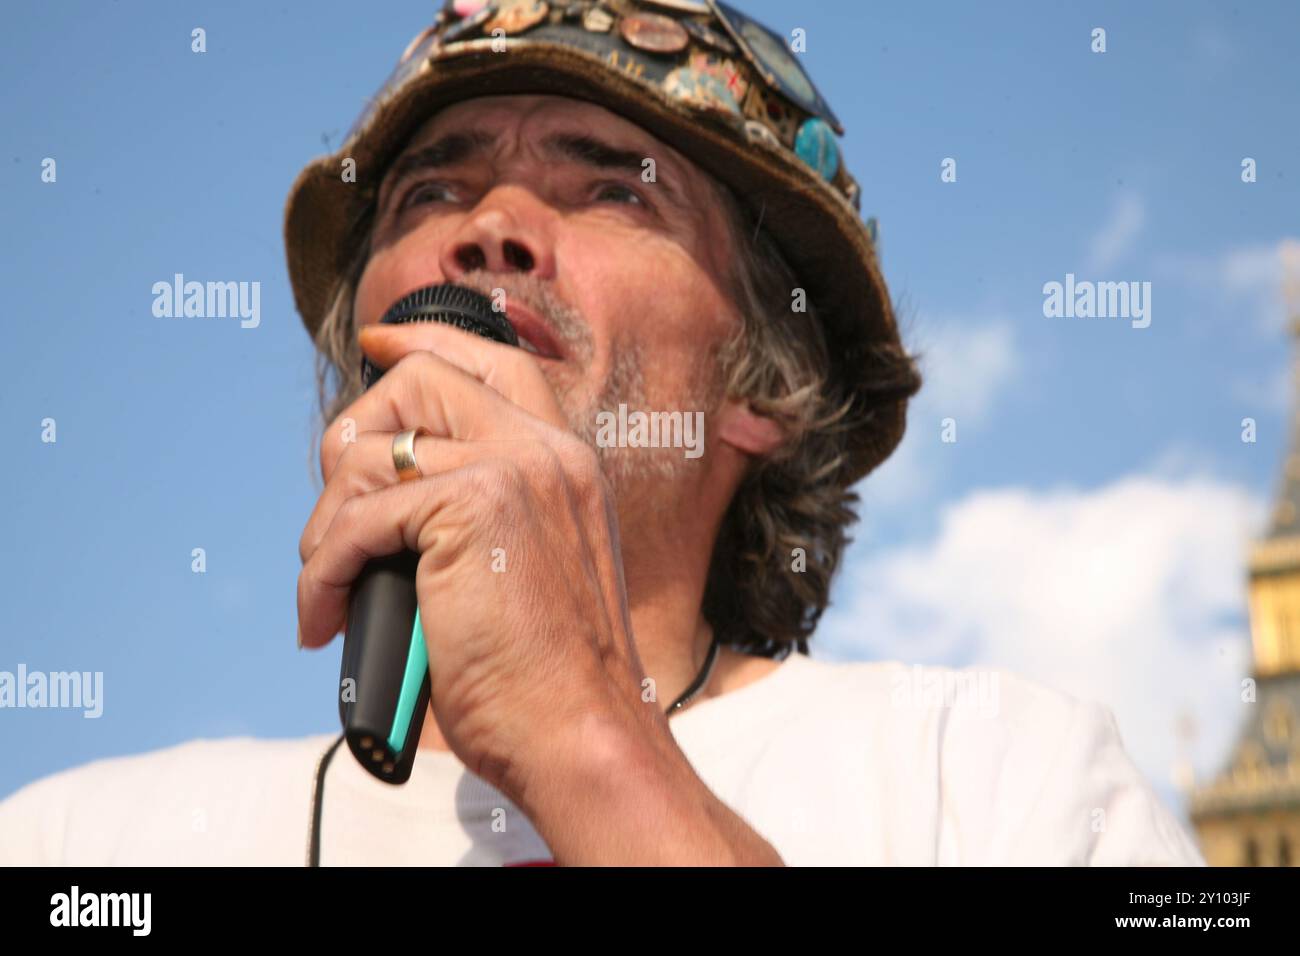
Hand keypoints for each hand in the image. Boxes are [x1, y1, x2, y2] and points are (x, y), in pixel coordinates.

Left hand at [296, 322, 650, 802]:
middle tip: (336, 506)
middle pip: (421, 378)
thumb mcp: (529, 573)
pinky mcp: (468, 509)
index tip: (377, 341)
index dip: (426, 340)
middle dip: (356, 427)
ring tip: (327, 582)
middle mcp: (544, 451)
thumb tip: (387, 503)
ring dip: (326, 521)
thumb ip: (482, 518)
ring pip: (372, 451)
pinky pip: (355, 520)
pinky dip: (319, 571)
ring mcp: (511, 470)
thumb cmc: (550, 680)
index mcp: (566, 463)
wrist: (582, 734)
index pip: (495, 363)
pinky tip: (322, 618)